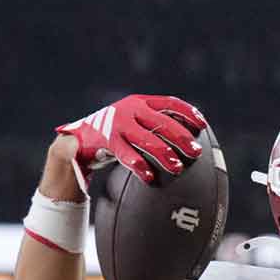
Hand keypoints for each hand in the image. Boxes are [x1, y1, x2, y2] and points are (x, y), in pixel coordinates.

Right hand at [56, 95, 207, 187]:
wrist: (77, 140)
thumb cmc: (113, 136)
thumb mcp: (133, 125)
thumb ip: (153, 128)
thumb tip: (186, 144)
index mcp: (141, 102)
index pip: (170, 103)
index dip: (188, 112)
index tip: (202, 125)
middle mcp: (131, 109)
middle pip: (163, 122)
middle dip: (181, 137)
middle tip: (195, 152)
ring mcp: (118, 124)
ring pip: (148, 139)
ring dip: (165, 154)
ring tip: (177, 168)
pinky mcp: (106, 140)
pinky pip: (127, 155)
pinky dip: (139, 166)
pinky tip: (149, 177)